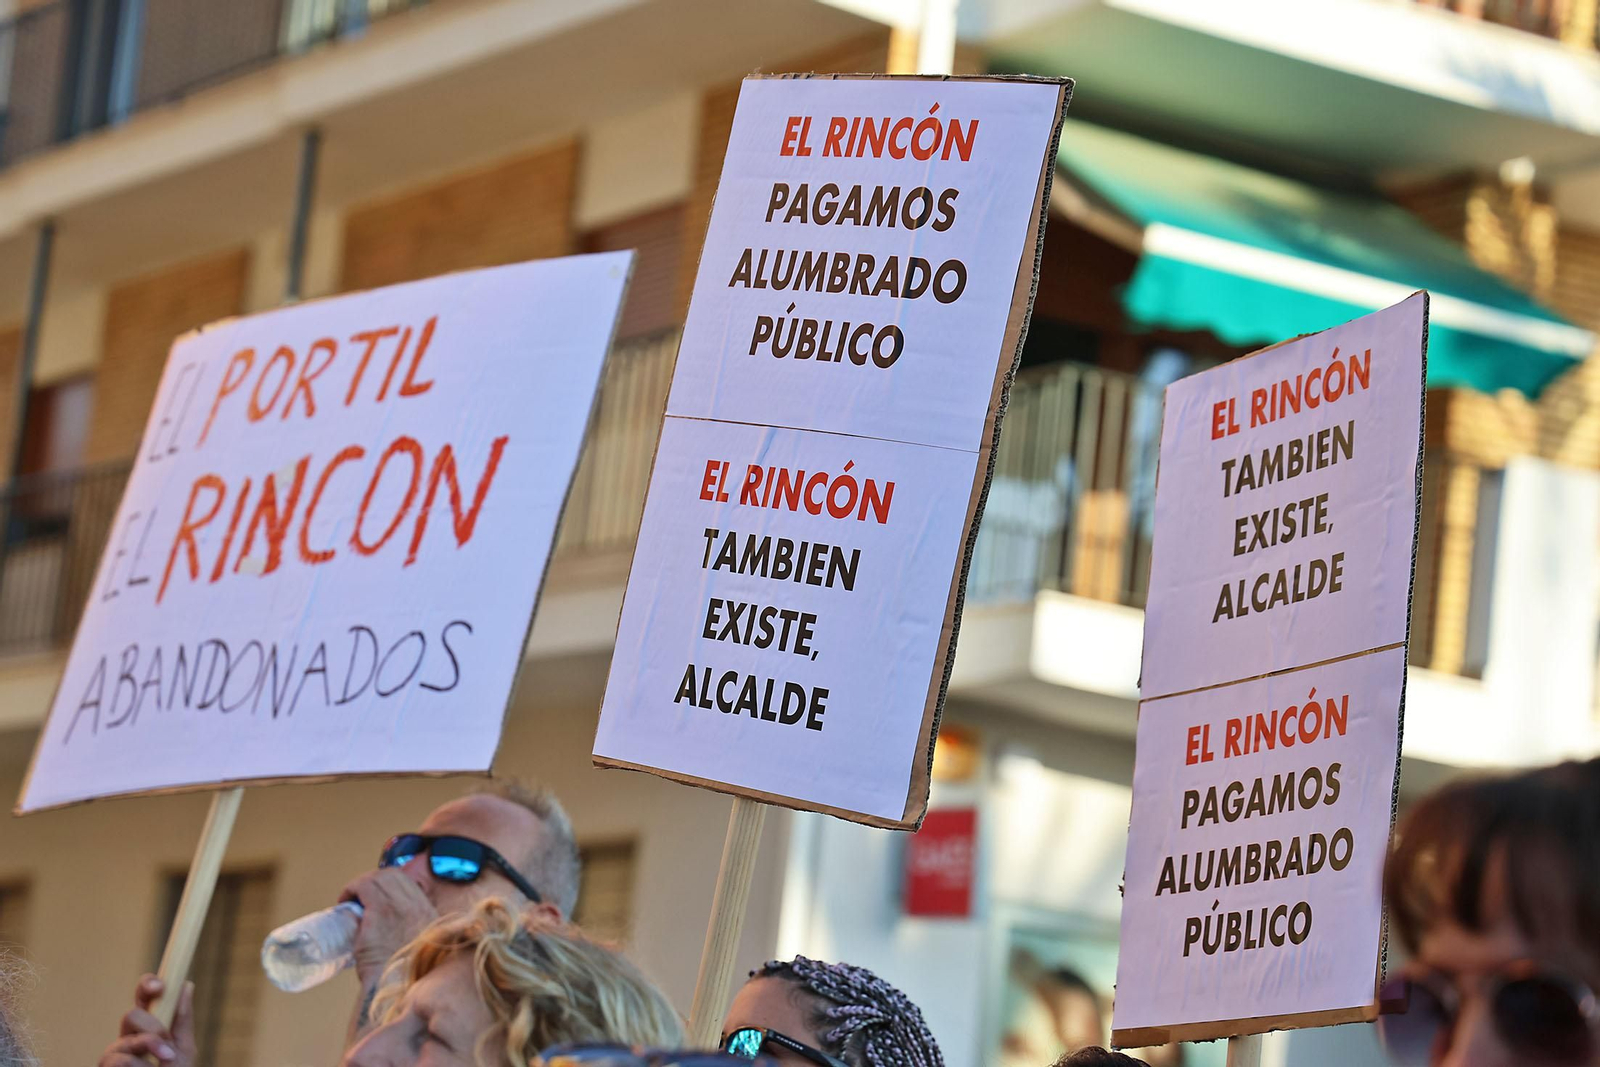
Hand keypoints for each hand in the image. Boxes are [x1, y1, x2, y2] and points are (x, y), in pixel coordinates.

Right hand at [99, 975, 195, 1066]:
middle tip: (169, 1046)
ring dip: (149, 1048)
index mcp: (147, 1027)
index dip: (146, 985)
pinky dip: (139, 1066)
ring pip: (124, 1041)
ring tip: (166, 1063)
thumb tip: (186, 985)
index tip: (159, 985)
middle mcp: (126, 1039)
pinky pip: (118, 1061)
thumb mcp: (183, 1049)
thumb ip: (182, 1020)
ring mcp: (113, 1056)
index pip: (142, 999)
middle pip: (131, 1016)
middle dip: (153, 1028)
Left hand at [340, 867, 437, 983]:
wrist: (397, 989)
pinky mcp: (380, 912)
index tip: (377, 895)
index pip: (410, 884)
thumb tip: (395, 939)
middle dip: (375, 880)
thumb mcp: (418, 952)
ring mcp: (399, 906)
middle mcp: (417, 905)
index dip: (391, 885)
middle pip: (395, 876)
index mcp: (428, 914)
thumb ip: (413, 939)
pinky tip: (344, 900)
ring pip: (379, 877)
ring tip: (351, 898)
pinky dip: (352, 889)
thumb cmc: (403, 979)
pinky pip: (364, 886)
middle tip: (360, 895)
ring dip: (362, 884)